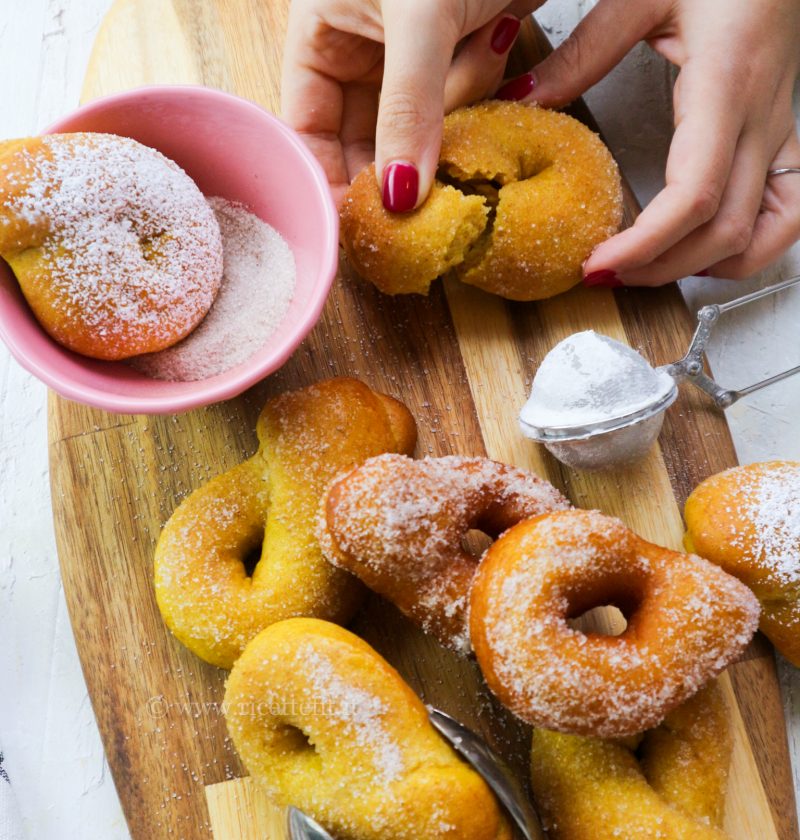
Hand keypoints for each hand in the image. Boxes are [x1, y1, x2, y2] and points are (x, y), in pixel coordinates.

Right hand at [281, 0, 541, 208]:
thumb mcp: (418, 14)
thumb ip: (406, 106)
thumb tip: (399, 194)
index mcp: (321, 33)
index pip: (307, 129)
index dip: (326, 178)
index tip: (354, 224)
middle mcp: (361, 50)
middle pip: (368, 140)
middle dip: (402, 151)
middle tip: (424, 186)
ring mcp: (412, 55)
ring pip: (424, 124)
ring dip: (458, 94)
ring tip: (479, 28)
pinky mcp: (460, 51)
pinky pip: (465, 100)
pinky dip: (486, 76)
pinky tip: (498, 25)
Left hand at [501, 0, 799, 284]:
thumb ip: (581, 52)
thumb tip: (525, 99)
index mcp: (725, 86)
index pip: (693, 195)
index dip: (644, 245)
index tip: (597, 264)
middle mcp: (761, 117)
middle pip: (721, 229)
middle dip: (659, 266)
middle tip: (603, 273)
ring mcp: (779, 129)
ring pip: (759, 231)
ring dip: (701, 265)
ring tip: (646, 272)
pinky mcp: (783, 132)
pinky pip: (787, 211)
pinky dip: (751, 247)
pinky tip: (708, 254)